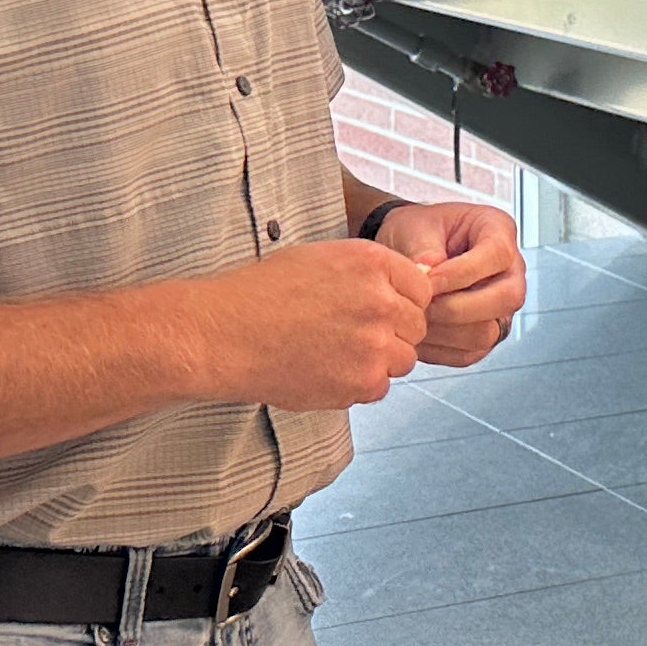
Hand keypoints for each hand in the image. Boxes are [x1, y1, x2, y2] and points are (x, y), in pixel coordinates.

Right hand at [200, 240, 432, 408]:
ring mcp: (374, 344)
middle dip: (394, 333)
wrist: (225, 334)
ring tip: (335, 353)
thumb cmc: (261, 294)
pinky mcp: (362, 381)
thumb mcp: (320, 258)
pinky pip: (378, 387)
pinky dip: (357, 384)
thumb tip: (404, 288)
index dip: (402, 302)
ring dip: (379, 360)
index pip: (421, 288)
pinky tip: (324, 370)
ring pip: (403, 360)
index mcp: (371, 262)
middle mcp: (380, 301)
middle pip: (417, 326)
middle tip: (353, 336)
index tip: (383, 311)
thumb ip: (368, 272)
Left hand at [374, 200, 524, 367]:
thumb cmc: (419, 233)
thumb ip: (423, 247)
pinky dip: (438, 348)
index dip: (462, 272)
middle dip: (457, 308)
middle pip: (506, 298)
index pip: (497, 254)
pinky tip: (417, 332)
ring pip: (488, 332)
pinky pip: (469, 353)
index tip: (428, 280)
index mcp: (498, 231)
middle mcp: (509, 272)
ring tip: (415, 318)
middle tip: (421, 305)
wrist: (408, 251)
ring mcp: (501, 308)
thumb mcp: (417, 227)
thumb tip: (427, 271)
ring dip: (445, 331)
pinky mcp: (485, 335)